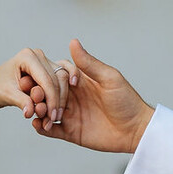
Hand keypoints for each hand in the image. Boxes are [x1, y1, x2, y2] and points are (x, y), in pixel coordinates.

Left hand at [0, 47, 70, 121]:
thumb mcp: (7, 95)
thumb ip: (21, 101)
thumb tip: (30, 112)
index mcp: (27, 56)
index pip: (46, 79)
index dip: (52, 99)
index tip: (52, 116)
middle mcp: (38, 55)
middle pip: (58, 78)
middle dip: (57, 100)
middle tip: (54, 118)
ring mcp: (43, 61)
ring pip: (62, 80)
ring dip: (60, 99)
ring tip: (54, 117)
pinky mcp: (47, 69)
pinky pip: (59, 81)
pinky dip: (60, 95)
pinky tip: (58, 109)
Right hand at [24, 39, 153, 152]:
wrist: (136, 130)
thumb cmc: (127, 101)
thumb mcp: (109, 79)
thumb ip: (89, 63)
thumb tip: (73, 41)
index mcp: (80, 81)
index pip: (56, 75)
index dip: (49, 77)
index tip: (47, 81)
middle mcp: (72, 96)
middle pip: (47, 92)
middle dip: (39, 94)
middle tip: (36, 97)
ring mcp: (71, 114)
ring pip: (46, 110)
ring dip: (38, 110)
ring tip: (37, 112)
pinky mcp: (71, 132)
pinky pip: (51, 130)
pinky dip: (42, 128)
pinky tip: (39, 126)